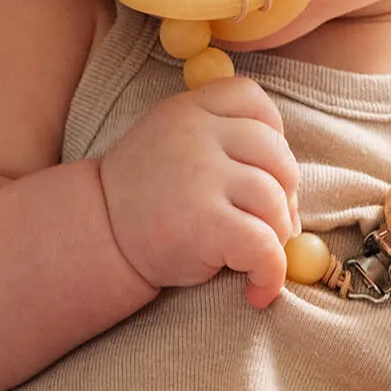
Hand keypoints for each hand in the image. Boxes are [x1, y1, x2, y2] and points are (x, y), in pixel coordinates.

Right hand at [100, 77, 300, 307]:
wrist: (98, 239)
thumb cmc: (147, 199)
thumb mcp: (174, 145)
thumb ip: (222, 142)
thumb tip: (292, 189)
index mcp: (188, 108)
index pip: (253, 100)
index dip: (274, 136)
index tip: (263, 171)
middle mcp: (196, 134)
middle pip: (276, 156)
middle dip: (286, 194)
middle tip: (269, 224)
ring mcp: (201, 177)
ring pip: (275, 202)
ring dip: (276, 236)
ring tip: (254, 256)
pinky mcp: (206, 224)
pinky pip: (265, 247)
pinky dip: (272, 274)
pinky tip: (258, 290)